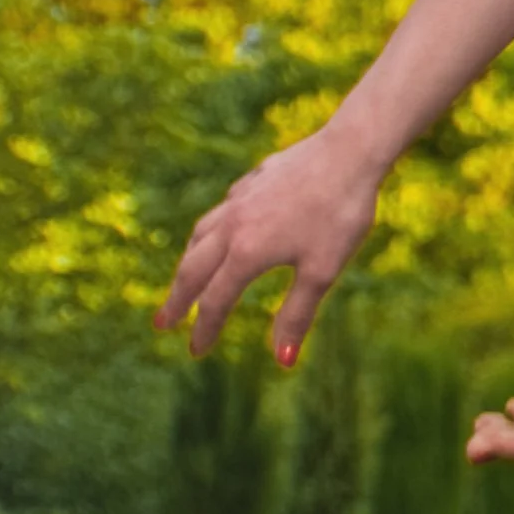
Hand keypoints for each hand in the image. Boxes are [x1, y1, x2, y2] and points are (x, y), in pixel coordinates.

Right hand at [153, 114, 384, 365]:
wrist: (350, 152)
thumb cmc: (340, 215)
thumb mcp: (322, 272)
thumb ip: (297, 315)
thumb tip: (282, 362)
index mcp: (247, 253)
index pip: (215, 301)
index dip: (204, 329)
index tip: (195, 351)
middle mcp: (233, 226)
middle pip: (193, 268)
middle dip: (178, 299)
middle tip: (163, 323)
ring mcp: (240, 199)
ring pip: (201, 235)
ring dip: (189, 262)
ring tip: (185, 280)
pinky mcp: (253, 179)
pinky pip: (221, 211)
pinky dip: (210, 230)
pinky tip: (220, 231)